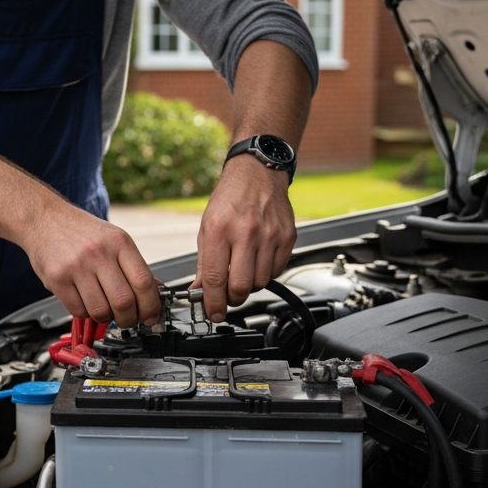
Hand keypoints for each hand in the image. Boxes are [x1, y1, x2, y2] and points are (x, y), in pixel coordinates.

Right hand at [21, 205, 161, 327]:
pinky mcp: (57, 279)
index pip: (144, 282)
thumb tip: (155, 293)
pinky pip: (78, 310)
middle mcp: (98, 253)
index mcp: (119, 242)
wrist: (44, 219)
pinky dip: (84, 313)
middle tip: (127, 319)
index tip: (151, 316)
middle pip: (124, 302)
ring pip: (101, 311)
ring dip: (106, 317)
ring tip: (103, 308)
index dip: (151, 306)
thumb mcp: (113, 239)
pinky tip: (84, 301)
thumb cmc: (81, 232)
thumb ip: (132, 266)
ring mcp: (76, 266)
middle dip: (129, 319)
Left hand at [195, 154, 295, 320]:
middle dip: (232, 298)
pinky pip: (276, 270)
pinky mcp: (287, 237)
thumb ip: (203, 262)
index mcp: (219, 230)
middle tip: (227, 296)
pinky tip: (257, 261)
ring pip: (260, 282)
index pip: (215, 278)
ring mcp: (270, 235)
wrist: (258, 174)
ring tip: (242, 271)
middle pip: (241, 286)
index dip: (213, 302)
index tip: (213, 313)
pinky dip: (265, 273)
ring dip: (249, 285)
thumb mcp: (206, 227)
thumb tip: (199, 291)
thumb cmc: (229, 199)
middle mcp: (246, 232)